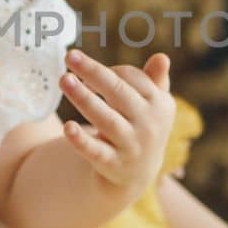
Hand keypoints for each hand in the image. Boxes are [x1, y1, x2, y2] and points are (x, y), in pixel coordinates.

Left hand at [59, 50, 175, 197]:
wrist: (137, 171)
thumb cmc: (141, 125)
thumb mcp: (153, 104)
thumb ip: (155, 80)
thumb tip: (162, 58)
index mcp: (160, 103)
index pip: (130, 77)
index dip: (104, 70)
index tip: (83, 69)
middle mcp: (149, 124)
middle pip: (118, 93)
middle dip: (94, 73)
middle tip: (70, 56)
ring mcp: (131, 145)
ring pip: (105, 119)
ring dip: (84, 98)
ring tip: (64, 80)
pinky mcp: (113, 164)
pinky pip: (95, 150)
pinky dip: (81, 140)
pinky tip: (67, 127)